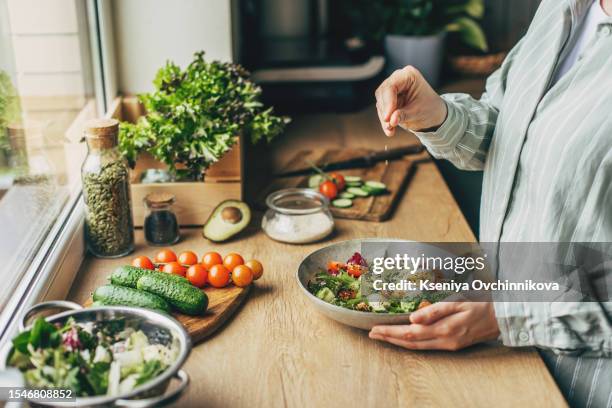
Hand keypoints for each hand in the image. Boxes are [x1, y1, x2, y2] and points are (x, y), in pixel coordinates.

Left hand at [369, 301, 499, 349]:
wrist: (502, 318)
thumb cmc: (479, 305)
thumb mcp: (457, 303)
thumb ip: (434, 311)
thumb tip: (412, 319)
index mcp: (444, 329)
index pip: (409, 333)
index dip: (390, 332)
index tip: (375, 329)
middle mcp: (444, 341)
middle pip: (410, 342)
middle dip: (389, 338)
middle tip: (372, 334)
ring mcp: (449, 345)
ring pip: (417, 347)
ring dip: (397, 342)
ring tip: (382, 337)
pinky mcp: (452, 345)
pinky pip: (426, 347)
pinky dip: (411, 343)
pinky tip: (403, 339)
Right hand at [374, 65, 447, 136]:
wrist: (433, 113)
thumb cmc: (429, 108)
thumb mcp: (418, 112)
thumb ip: (403, 115)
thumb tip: (391, 121)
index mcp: (409, 75)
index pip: (391, 86)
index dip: (387, 102)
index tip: (388, 118)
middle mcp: (398, 78)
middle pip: (382, 93)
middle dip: (385, 111)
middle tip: (390, 125)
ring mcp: (392, 88)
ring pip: (381, 102)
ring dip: (384, 118)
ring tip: (391, 130)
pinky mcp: (388, 98)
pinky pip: (382, 109)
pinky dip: (385, 121)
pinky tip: (390, 130)